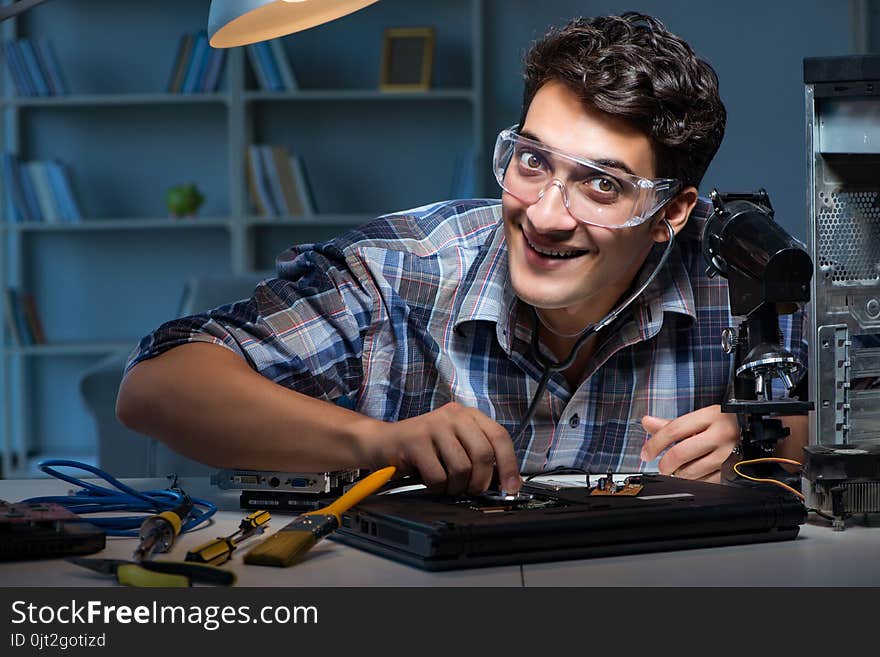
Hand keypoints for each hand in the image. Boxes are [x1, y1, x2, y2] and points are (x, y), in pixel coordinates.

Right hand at [362, 402, 521, 495]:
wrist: (382, 443)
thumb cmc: (423, 449)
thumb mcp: (455, 446)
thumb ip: (480, 458)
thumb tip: (507, 483)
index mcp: (468, 415)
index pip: (500, 437)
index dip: (509, 466)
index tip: (510, 488)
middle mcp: (453, 415)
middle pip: (483, 454)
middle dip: (480, 481)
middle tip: (471, 491)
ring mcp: (433, 425)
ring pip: (461, 468)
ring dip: (455, 486)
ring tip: (446, 484)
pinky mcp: (415, 440)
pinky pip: (438, 476)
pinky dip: (437, 487)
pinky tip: (429, 481)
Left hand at [640, 405, 739, 482]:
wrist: (754, 431)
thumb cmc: (723, 424)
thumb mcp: (699, 419)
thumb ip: (672, 424)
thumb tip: (646, 422)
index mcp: (710, 416)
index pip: (674, 430)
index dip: (655, 444)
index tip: (646, 453)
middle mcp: (721, 434)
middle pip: (680, 453)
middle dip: (664, 464)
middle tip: (661, 467)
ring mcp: (729, 453)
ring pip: (692, 471)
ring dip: (679, 474)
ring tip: (679, 469)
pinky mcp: (734, 470)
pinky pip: (705, 482)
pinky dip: (695, 481)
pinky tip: (695, 474)